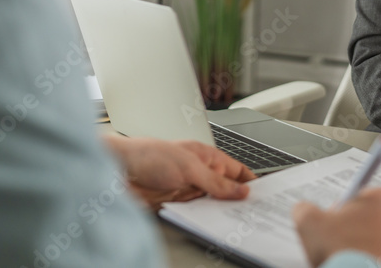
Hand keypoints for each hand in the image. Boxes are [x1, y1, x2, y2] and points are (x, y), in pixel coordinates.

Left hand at [102, 134, 254, 209]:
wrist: (116, 171)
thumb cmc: (147, 155)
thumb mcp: (189, 167)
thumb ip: (216, 181)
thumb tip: (240, 191)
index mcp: (205, 156)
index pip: (235, 169)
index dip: (250, 180)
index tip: (264, 194)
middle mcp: (197, 172)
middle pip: (224, 189)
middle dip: (237, 200)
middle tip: (253, 214)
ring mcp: (186, 188)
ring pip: (211, 204)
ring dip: (220, 212)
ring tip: (235, 223)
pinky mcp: (175, 203)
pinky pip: (195, 214)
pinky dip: (203, 219)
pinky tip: (210, 225)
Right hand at [293, 188, 380, 267]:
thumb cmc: (343, 253)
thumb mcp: (309, 224)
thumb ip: (304, 209)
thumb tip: (303, 209)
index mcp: (379, 198)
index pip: (354, 197)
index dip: (339, 212)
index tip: (332, 225)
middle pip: (368, 218)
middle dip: (353, 230)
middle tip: (338, 246)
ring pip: (379, 239)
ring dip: (365, 248)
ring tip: (350, 261)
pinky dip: (375, 263)